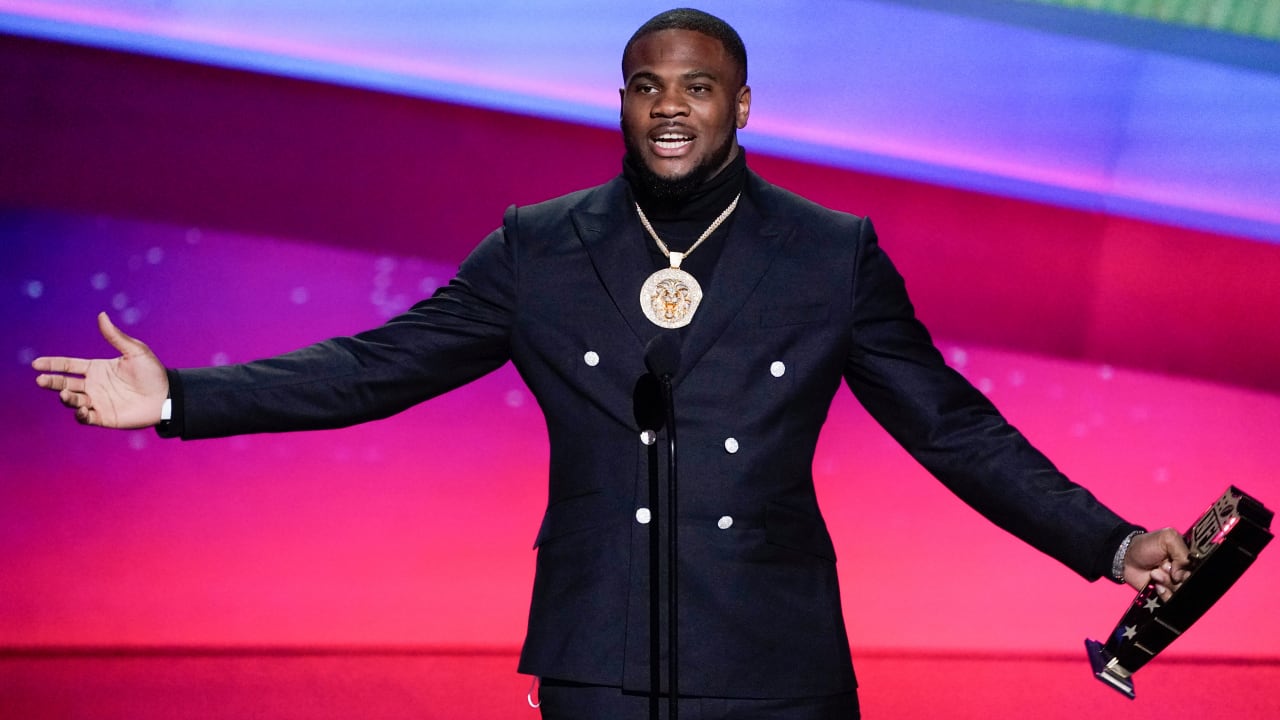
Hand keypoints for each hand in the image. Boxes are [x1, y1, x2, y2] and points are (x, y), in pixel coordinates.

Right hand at [32, 312, 169, 428]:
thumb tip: (102, 315)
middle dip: (51, 382)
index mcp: (97, 368)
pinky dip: (80, 415)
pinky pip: (86, 418)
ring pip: (72, 401)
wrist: (167, 396)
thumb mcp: (135, 351)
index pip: (68, 366)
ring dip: (66, 398)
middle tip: (41, 380)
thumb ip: (115, 336)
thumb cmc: (153, 372)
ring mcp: (97, 402)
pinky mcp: (104, 417)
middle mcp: (93, 385)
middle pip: (64, 383)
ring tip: (65, 394)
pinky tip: (82, 410)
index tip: (36, 364)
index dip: (52, 364)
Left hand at [1122, 528, 1191, 600]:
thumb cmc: (1146, 545)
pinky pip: (1174, 600)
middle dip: (1179, 576)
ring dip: (1168, 583)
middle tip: (1164, 567)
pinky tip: (1156, 585)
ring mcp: (1178, 584)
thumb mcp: (1167, 538)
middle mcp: (1187, 571)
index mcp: (1191, 557)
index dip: (1192, 568)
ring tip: (1155, 574)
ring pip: (1184, 591)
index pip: (1203, 567)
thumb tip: (1183, 575)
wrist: (1126, 559)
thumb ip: (1182, 553)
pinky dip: (1165, 593)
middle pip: (1194, 581)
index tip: (1179, 564)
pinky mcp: (1168, 594)